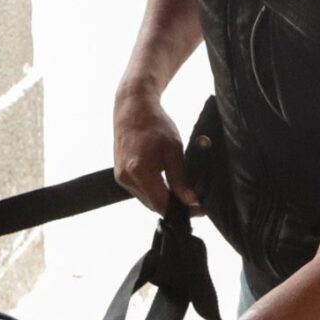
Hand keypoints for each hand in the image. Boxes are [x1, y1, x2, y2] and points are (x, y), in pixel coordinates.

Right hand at [113, 85, 198, 213]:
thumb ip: (181, 178)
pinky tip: (165, 182)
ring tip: (181, 191)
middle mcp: (126, 178)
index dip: (181, 210)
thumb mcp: (174, 149)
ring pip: (147, 200)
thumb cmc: (154, 123)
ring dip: (164, 199)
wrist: (132, 109)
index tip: (198, 209)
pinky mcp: (120, 176)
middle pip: (154, 205)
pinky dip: (154, 191)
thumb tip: (190, 201)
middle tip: (194, 200)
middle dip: (174, 206)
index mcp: (139, 171)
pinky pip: (141, 192)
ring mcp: (121, 178)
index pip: (161, 204)